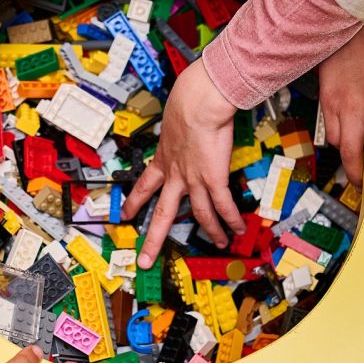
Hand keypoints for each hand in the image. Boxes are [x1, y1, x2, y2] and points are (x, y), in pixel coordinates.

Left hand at [122, 64, 244, 267]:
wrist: (198, 103)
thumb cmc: (189, 103)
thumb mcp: (174, 119)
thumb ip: (179, 128)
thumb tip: (187, 120)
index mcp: (164, 160)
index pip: (144, 185)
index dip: (134, 202)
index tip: (126, 213)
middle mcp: (176, 175)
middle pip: (162, 214)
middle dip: (152, 239)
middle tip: (144, 259)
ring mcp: (194, 180)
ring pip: (200, 215)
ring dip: (211, 231)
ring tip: (219, 243)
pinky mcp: (213, 179)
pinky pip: (223, 206)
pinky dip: (231, 219)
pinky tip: (237, 229)